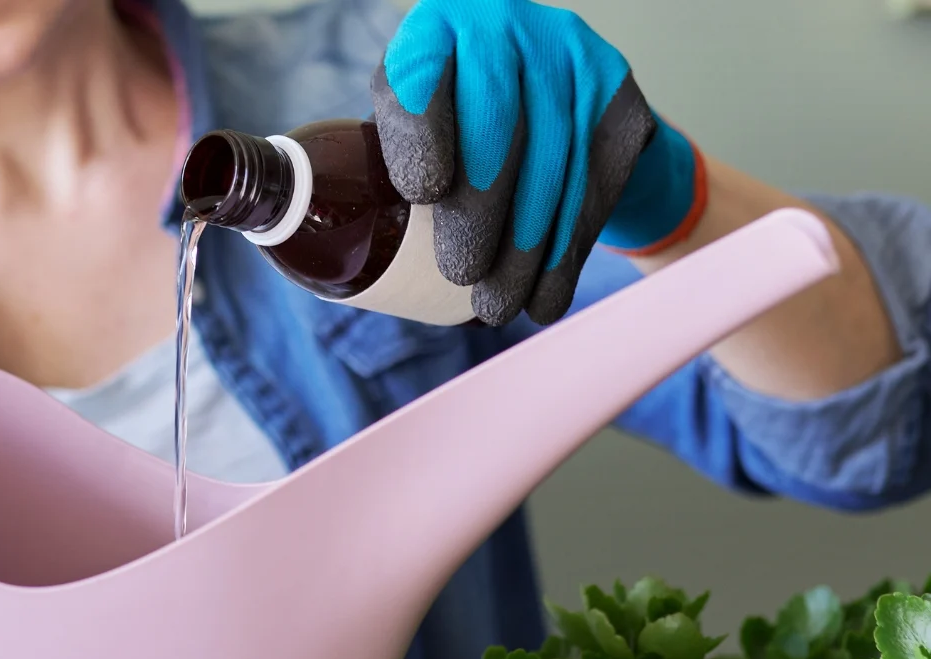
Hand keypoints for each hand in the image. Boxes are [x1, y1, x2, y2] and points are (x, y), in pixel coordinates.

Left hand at [372, 0, 704, 325]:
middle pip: (497, 129)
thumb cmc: (451, 114)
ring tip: (499, 305)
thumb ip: (389, 158)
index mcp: (436, 29)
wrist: (543, 85)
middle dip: (479, 215)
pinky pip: (595, 185)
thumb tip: (367, 241)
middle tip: (463, 276)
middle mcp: (507, 27)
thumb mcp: (408, 118)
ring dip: (526, 251)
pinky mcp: (617, 96)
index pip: (423, 75)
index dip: (423, 132)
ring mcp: (571, 56)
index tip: (423, 192)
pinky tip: (546, 297)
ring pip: (553, 166)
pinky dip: (568, 251)